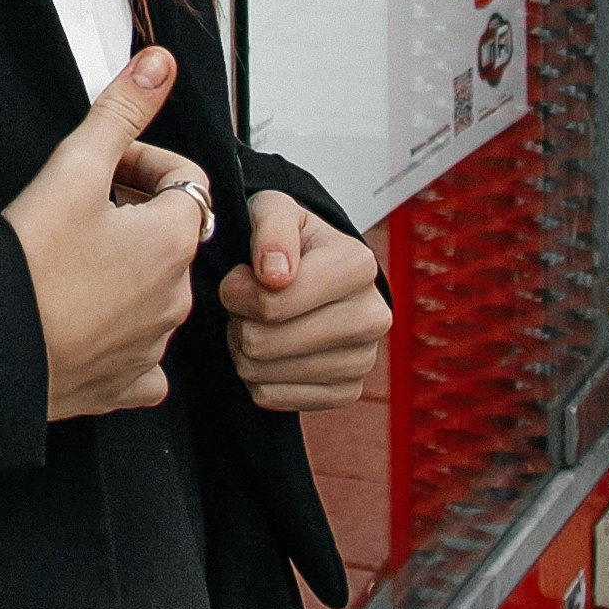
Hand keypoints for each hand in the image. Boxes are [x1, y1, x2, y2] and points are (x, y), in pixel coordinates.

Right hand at [3, 47, 208, 420]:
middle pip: (170, 237)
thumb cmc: (24, 263)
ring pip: (155, 293)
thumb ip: (121, 111)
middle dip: (133, 215)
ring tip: (70, 260)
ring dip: (125, 271)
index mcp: (173, 241)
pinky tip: (85, 320)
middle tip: (78, 208)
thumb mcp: (74, 167)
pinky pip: (140, 355)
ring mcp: (151, 346)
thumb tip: (160, 64)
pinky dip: (120, 335)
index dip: (143, 163)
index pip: (185, 181)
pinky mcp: (122, 385)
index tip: (103, 166)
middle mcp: (175, 298)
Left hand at [219, 192, 389, 413]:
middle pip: (264, 343)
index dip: (236, 290)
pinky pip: (270, 398)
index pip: (270, 302)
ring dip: (243, 349)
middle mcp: (372, 317)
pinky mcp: (347, 393)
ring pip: (262, 374)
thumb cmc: (287, 240)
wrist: (313, 274)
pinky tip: (270, 351)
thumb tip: (274, 274)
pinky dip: (256, 377)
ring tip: (257, 322)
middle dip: (239, 321)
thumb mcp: (272, 210)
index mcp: (359, 265)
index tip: (240, 276)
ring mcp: (363, 360)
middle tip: (245, 303)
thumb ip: (271, 227)